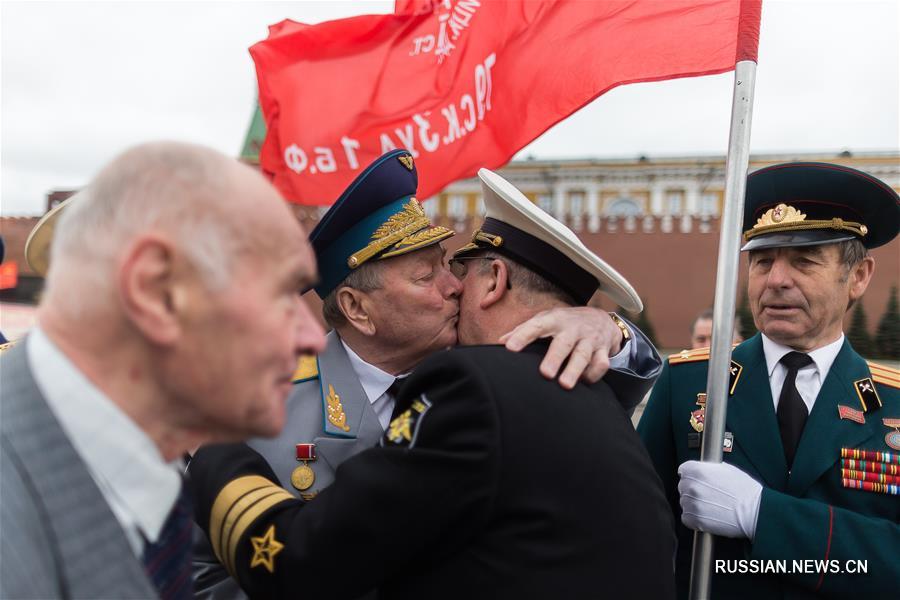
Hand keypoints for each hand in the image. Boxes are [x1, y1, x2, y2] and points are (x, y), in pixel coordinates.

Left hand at [499, 307, 622, 388]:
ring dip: (575, 370)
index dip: (522, 336)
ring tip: (565, 385)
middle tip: (545, 373)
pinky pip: (601, 364)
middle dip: (554, 358)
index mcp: (554, 320)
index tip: (509, 348)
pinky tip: (584, 382)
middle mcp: (573, 328)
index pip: (536, 326)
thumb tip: (500, 342)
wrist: (600, 318)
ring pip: (583, 355)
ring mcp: (590, 339)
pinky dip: (593, 374)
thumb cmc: (564, 323)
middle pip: (563, 343)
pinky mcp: (603, 351)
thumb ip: (523, 331)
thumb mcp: (545, 320)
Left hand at [677, 460, 762, 539]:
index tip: (696, 480)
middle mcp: (691, 485)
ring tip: (710, 506)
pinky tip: (707, 515)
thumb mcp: (727, 469)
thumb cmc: (745, 491)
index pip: (683, 470)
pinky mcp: (694, 519)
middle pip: (683, 486)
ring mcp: (692, 503)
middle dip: (692, 490)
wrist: (754, 512)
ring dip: (693, 504)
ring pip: (684, 502)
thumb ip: (709, 468)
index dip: (690, 475)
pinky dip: (694, 518)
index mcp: (697, 470)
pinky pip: (686, 517)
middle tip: (708, 495)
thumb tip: (702, 468)